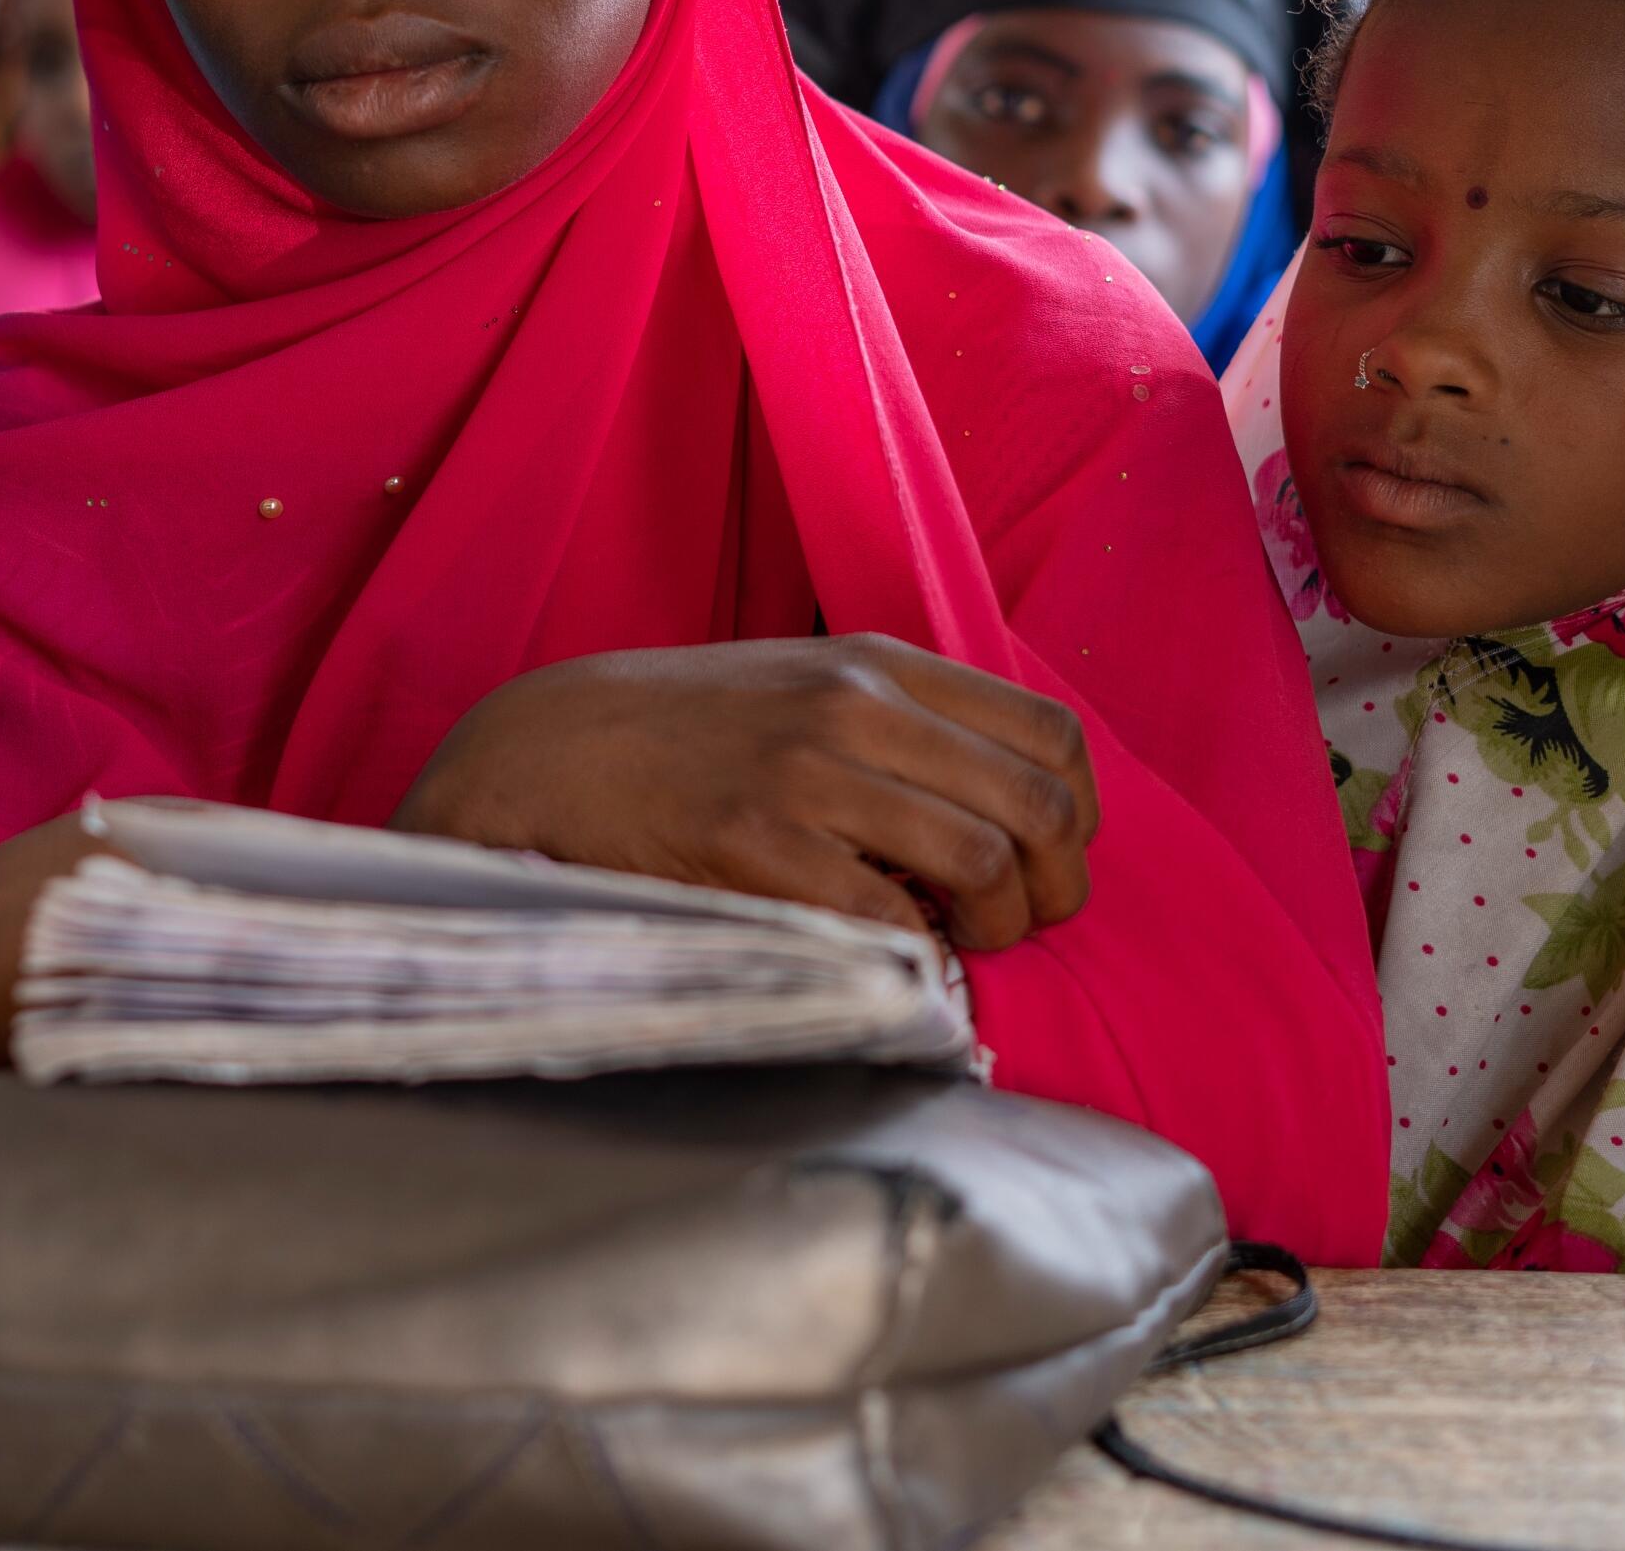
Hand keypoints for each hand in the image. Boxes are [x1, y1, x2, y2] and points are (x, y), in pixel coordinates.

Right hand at [393, 633, 1097, 951]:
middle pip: (1039, 809)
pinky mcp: (756, 846)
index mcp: (881, 665)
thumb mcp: (804, 686)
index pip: (1053, 737)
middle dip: (1052, 892)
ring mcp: (807, 774)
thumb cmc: (686, 734)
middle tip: (1010, 924)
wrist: (547, 751)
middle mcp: (857, 706)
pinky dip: (916, 958)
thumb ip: (903, 726)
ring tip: (955, 942)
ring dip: (996, 929)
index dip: (1077, 819)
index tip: (1046, 864)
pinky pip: (891, 919)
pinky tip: (892, 960)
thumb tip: (1009, 812)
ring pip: (985, 863)